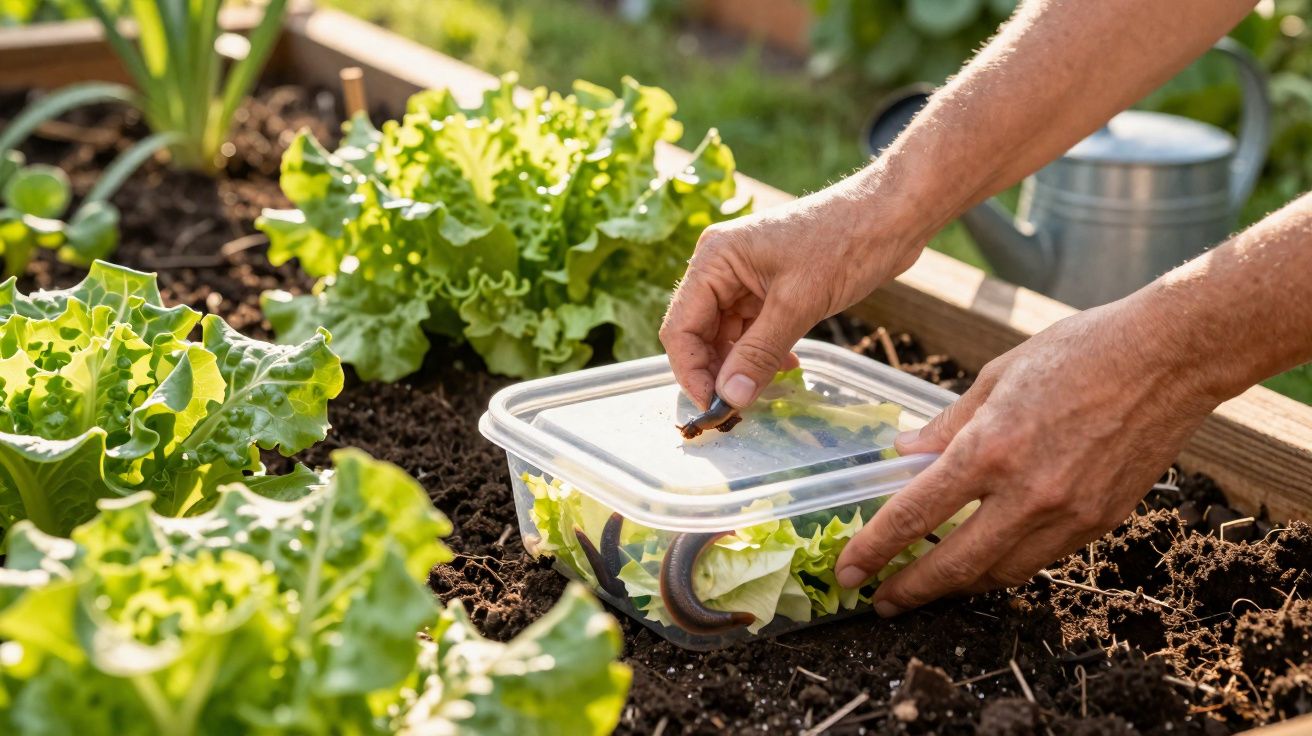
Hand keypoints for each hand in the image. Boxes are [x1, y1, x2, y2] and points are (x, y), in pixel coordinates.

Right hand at [661, 184, 923, 409]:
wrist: (892, 214)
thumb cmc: (845, 244)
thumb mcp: (798, 304)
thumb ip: (759, 353)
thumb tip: (730, 398)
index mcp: (715, 259)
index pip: (681, 327)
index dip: (692, 372)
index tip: (714, 409)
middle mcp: (721, 267)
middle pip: (699, 333)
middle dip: (715, 373)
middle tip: (736, 411)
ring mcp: (745, 277)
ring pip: (726, 335)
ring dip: (739, 367)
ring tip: (761, 395)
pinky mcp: (770, 287)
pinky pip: (752, 329)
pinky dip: (761, 354)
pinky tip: (784, 370)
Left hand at [833, 296, 1223, 616]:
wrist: (1169, 358)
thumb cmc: (1080, 351)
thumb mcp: (997, 376)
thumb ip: (948, 425)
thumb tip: (905, 454)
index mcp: (990, 449)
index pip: (915, 515)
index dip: (874, 550)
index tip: (848, 571)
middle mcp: (1027, 492)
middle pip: (954, 566)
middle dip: (909, 590)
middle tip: (878, 600)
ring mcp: (1068, 514)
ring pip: (999, 574)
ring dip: (956, 586)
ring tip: (927, 585)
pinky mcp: (1100, 523)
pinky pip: (1039, 560)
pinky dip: (1004, 566)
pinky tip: (984, 558)